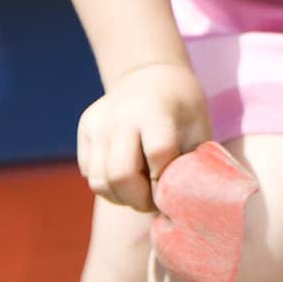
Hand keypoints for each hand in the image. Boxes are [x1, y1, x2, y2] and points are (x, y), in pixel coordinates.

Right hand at [76, 61, 213, 212]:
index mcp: (155, 110)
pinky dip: (109, 186)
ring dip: (122, 198)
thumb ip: (191, 165)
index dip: (167, 182)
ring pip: (100, 182)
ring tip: (141, 190)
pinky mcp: (85, 129)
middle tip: (155, 200)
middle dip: (140, 200)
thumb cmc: (182, 107)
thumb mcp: (198, 127)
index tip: (175, 189)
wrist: (150, 74)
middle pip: (121, 175)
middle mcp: (121, 114)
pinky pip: (90, 175)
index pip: (158, 155)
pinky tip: (127, 175)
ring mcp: (98, 122)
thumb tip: (184, 207)